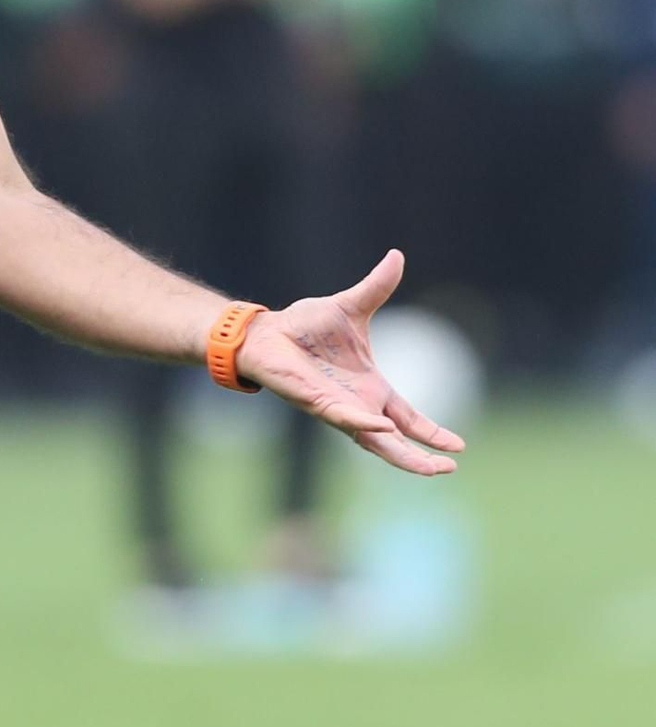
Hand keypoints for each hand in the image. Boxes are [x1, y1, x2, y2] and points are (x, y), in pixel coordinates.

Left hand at [236, 249, 465, 476]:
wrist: (267, 332)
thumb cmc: (306, 327)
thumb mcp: (352, 306)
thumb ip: (377, 287)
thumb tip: (397, 256)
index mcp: (372, 388)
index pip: (409, 418)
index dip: (432, 433)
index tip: (459, 446)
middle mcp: (359, 404)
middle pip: (397, 441)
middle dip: (422, 458)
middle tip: (449, 470)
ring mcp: (339, 408)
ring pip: (374, 441)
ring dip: (401, 455)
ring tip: (428, 468)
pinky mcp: (317, 403)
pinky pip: (345, 418)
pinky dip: (365, 423)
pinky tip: (385, 429)